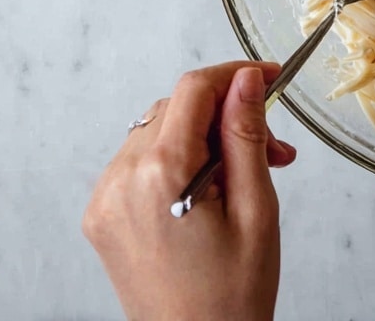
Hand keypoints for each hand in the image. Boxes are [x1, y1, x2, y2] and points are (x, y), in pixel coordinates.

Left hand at [83, 61, 296, 320]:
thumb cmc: (230, 301)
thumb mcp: (256, 211)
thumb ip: (246, 135)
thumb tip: (246, 79)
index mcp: (160, 174)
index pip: (194, 89)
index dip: (235, 75)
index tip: (269, 76)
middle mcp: (120, 179)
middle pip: (178, 108)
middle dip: (227, 116)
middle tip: (272, 147)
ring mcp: (105, 198)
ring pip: (159, 131)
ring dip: (204, 139)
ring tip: (245, 176)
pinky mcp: (102, 215)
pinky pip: (140, 161)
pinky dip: (175, 162)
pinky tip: (208, 191)